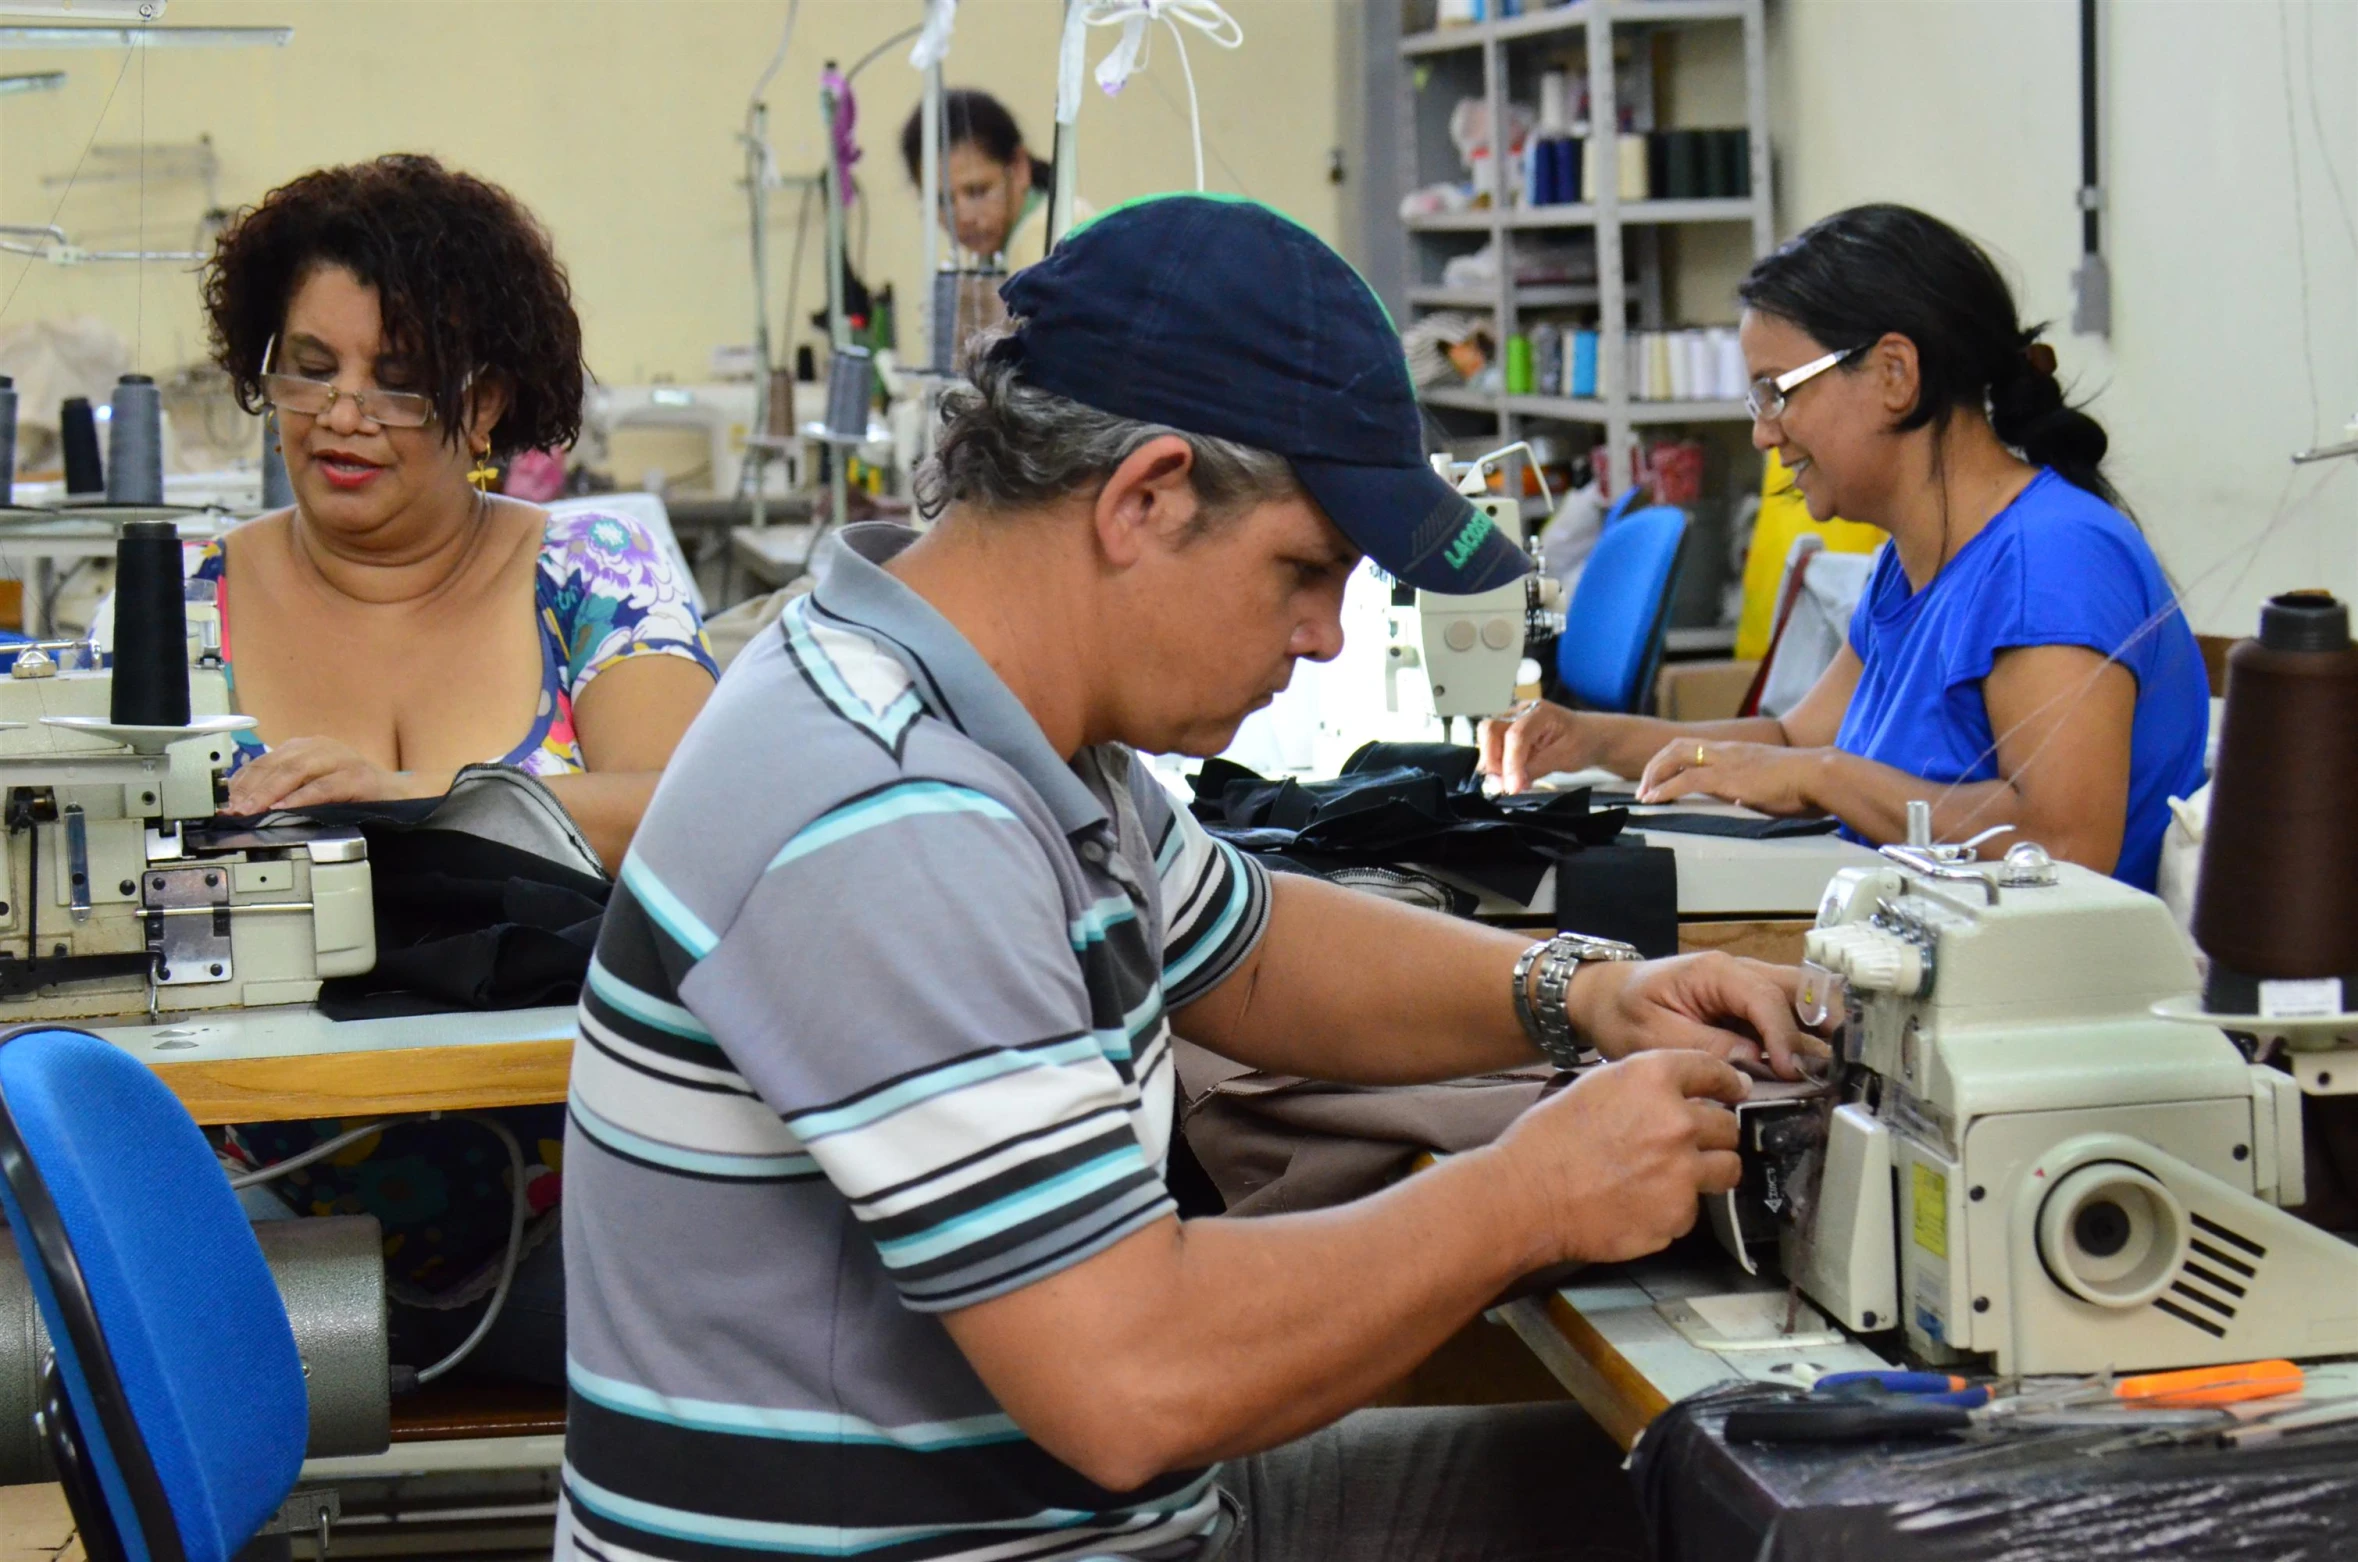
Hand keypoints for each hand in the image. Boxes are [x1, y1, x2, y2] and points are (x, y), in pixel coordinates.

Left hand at [223, 737, 449, 814]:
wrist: (402, 797)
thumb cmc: (355, 793)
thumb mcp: (312, 786)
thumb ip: (283, 789)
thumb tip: (244, 803)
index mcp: (306, 748)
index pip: (263, 761)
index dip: (241, 782)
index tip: (225, 802)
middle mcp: (322, 748)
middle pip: (276, 764)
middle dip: (251, 789)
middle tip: (234, 810)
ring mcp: (342, 760)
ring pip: (297, 771)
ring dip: (270, 792)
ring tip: (253, 809)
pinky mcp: (359, 778)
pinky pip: (326, 787)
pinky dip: (303, 797)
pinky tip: (286, 807)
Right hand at [1477, 701, 1599, 792]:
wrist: (1589, 737)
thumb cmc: (1581, 742)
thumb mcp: (1565, 758)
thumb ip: (1536, 768)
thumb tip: (1511, 783)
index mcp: (1540, 712)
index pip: (1516, 736)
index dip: (1511, 763)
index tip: (1513, 787)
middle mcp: (1521, 712)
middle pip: (1490, 729)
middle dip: (1492, 759)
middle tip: (1504, 784)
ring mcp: (1512, 721)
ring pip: (1486, 738)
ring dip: (1492, 763)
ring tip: (1509, 782)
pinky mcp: (1507, 734)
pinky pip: (1492, 748)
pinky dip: (1497, 765)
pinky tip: (1511, 777)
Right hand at [1490, 1050, 1747, 1265]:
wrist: (1526, 1196)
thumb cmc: (1547, 1141)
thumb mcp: (1594, 1087)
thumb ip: (1644, 1086)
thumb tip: (1678, 1093)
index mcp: (1653, 1078)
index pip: (1715, 1070)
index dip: (1726, 1083)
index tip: (1733, 1091)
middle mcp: (1677, 1120)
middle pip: (1729, 1126)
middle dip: (1714, 1134)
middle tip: (1689, 1144)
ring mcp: (1682, 1171)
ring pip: (1728, 1168)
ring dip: (1710, 1171)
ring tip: (1676, 1176)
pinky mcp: (1678, 1214)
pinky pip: (1694, 1208)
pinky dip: (1675, 1207)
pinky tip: (1643, 1203)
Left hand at [1564, 952, 1830, 1079]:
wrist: (1604, 998)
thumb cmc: (1623, 1011)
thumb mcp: (1654, 1034)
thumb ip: (1705, 1047)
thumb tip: (1754, 1064)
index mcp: (1714, 971)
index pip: (1765, 999)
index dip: (1784, 1036)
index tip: (1791, 1070)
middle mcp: (1737, 972)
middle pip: (1796, 987)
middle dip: (1822, 1020)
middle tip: (1841, 1059)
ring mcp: (1745, 986)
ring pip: (1797, 998)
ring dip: (1817, 1027)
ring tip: (1834, 1065)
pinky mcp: (1745, 1005)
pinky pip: (1782, 1014)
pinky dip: (1799, 1035)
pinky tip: (1811, 1063)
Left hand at [1636, 738, 1825, 813]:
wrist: (1818, 775)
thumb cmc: (1803, 783)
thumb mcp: (1770, 781)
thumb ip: (1751, 785)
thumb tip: (1743, 797)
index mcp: (1736, 751)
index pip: (1694, 746)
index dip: (1672, 759)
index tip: (1659, 777)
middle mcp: (1726, 751)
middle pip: (1677, 746)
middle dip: (1655, 765)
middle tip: (1644, 786)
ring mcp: (1725, 762)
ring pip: (1676, 758)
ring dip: (1654, 776)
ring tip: (1643, 794)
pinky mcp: (1727, 778)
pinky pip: (1686, 780)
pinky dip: (1665, 789)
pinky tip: (1655, 800)